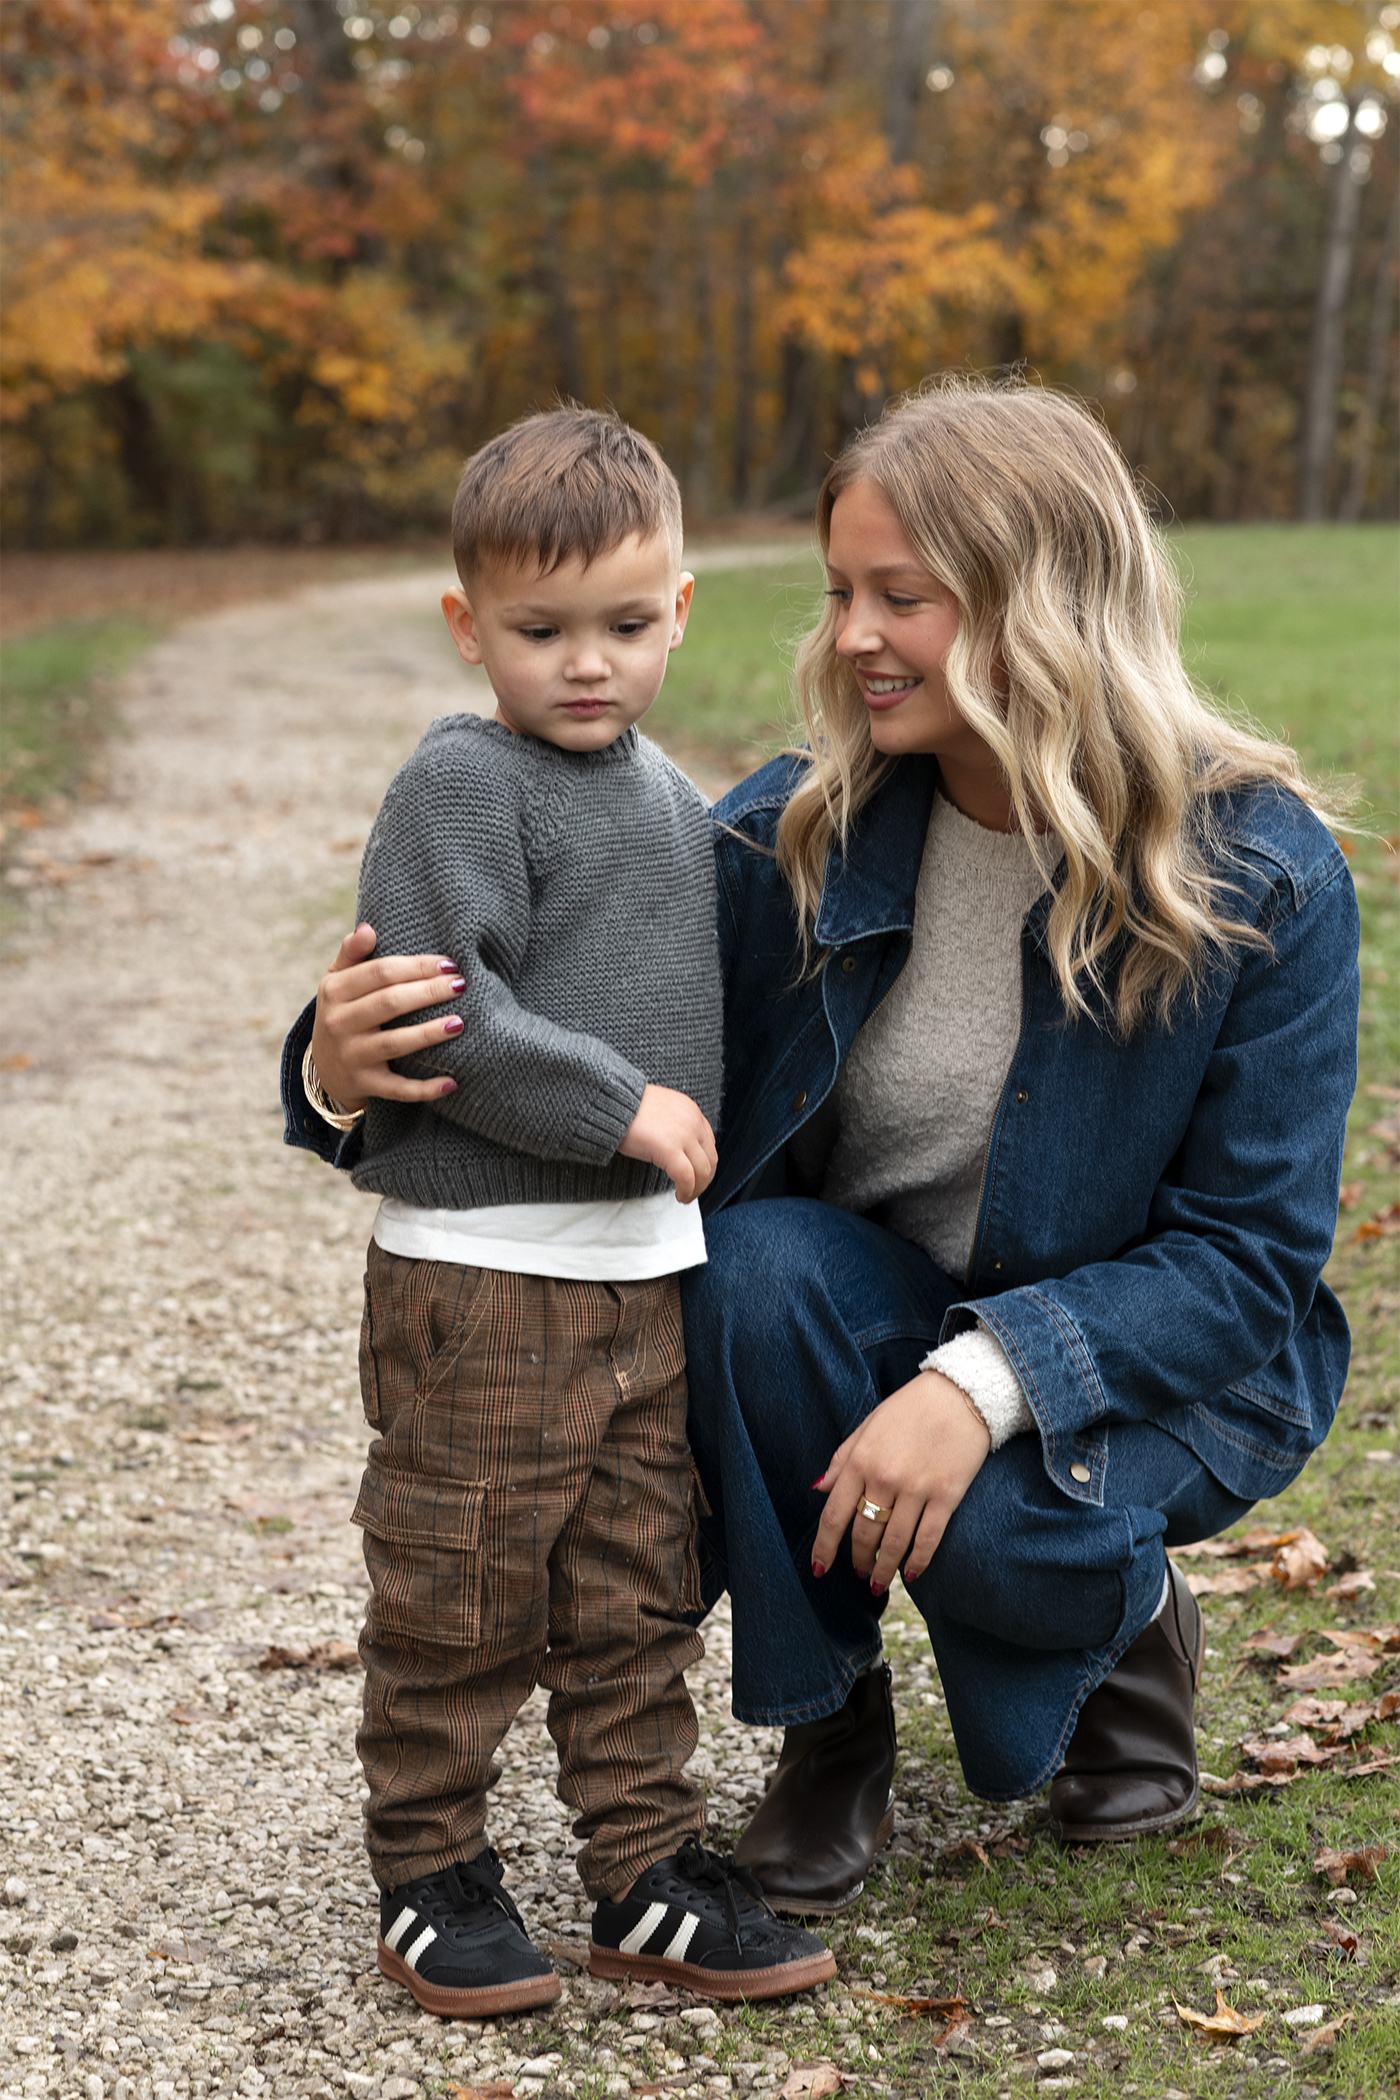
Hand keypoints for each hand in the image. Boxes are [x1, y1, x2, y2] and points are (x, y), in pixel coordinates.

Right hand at [310, 924, 464, 1108]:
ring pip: (396, 1043)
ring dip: (430, 1033)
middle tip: (462, 985)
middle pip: (390, 1002)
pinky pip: (398, 1088)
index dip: (417, 966)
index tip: (449, 964)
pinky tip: (453, 1082)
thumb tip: (368, 928)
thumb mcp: (337, 980)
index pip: (381, 972)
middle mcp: (339, 1023)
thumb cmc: (343, 1011)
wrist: (324, 1066)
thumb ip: (352, 953)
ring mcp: (352, 1055)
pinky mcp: (365, 1083)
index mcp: (334, 990)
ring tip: (461, 1022)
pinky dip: (425, 1088)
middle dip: (429, 992)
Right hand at [617, 1084, 717, 1202]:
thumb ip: (674, 1126)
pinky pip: (686, 1177)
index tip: (695, 1177)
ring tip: (685, 1197)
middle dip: (703, 1181)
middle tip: (692, 1192)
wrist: (612, 1101)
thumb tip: (676, 1149)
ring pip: (702, 1171)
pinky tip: (679, 1196)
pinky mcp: (670, 1149)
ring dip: (696, 1189)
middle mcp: (693, 1122)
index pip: (709, 1144)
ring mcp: (683, 1136)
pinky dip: (686, 1191)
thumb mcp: (661, 1111)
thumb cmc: (627, 1107)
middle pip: (710, 1159)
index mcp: (691, 1111)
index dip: (704, 1164)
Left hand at [811, 1369, 991, 1590]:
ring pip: (894, 1542)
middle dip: (857, 1559)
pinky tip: (910, 1574)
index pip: (834, 1514)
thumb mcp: (868, 1425)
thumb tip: (819, 1488)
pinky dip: (917, 1561)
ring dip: (883, 1568)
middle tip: (857, 1572)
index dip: (824, 1547)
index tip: (818, 1568)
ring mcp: (917, 1488)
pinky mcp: (946, 1495)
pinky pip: (928, 1538)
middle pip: (864, 1533)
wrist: (961, 1393)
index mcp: (861, 1459)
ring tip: (877, 1582)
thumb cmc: (911, 1407)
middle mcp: (885, 1477)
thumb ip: (842, 1458)